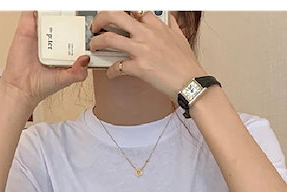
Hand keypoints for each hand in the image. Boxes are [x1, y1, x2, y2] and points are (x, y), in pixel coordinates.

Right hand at [0, 11, 90, 107]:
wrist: (20, 88)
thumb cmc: (40, 85)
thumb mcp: (64, 80)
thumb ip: (77, 72)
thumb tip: (85, 59)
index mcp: (63, 51)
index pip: (74, 36)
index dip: (80, 29)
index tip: (88, 24)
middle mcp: (52, 41)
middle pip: (62, 21)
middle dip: (68, 14)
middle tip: (75, 9)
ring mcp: (39, 34)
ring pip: (47, 14)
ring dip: (53, 9)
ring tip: (62, 7)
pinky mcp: (26, 28)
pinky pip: (30, 13)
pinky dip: (35, 8)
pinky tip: (43, 8)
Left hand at [88, 11, 206, 100]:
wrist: (192, 83)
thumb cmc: (187, 65)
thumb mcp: (181, 38)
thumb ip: (172, 26)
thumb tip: (171, 19)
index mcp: (155, 25)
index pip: (134, 12)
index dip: (122, 16)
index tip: (117, 21)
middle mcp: (146, 34)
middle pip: (114, 15)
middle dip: (100, 19)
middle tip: (95, 27)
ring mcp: (141, 50)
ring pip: (109, 39)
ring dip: (97, 42)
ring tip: (94, 47)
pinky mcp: (139, 68)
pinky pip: (117, 67)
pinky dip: (111, 71)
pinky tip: (111, 73)